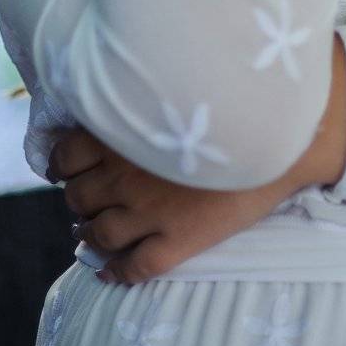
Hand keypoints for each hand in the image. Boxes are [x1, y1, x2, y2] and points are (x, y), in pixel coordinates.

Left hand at [46, 34, 345, 284]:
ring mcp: (149, 212)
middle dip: (78, 199)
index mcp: (123, 132)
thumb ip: (142, 86)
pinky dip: (115, 272)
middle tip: (85, 198)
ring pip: (99, 234)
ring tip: (93, 232)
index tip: (66, 166)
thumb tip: (118, 73)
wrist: (283, 132)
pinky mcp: (177, 242)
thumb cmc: (234, 94)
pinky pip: (134, 268)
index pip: (67, 154)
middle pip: (79, 197)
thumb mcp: (177, 81)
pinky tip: (112, 269)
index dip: (62, 164)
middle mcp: (126, 174)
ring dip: (91, 234)